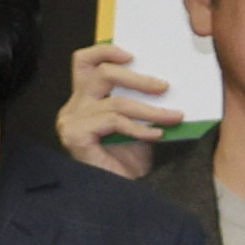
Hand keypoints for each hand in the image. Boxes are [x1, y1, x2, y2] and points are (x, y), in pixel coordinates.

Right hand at [57, 44, 175, 176]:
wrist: (121, 192)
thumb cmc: (129, 160)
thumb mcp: (137, 123)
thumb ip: (140, 101)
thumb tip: (165, 81)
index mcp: (83, 99)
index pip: (84, 62)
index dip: (104, 51)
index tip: (132, 54)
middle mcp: (72, 107)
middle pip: (100, 74)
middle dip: (137, 78)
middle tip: (164, 86)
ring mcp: (71, 121)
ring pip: (115, 101)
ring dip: (150, 109)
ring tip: (174, 116)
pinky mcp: (75, 135)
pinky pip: (113, 121)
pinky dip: (138, 127)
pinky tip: (156, 134)